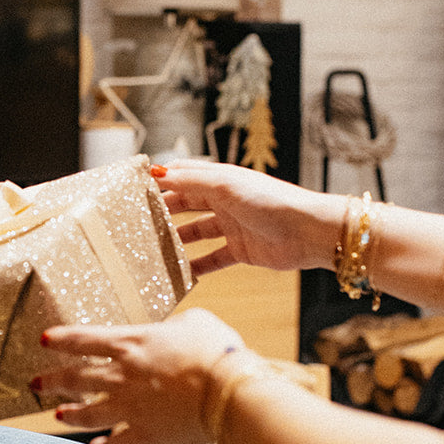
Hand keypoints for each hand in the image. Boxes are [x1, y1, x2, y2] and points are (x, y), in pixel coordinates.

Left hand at [36, 308, 245, 443]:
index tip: (44, 340)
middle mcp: (122, 376)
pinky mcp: (146, 435)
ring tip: (59, 416)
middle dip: (50, 381)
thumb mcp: (196, 321)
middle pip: (74, 379)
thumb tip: (172, 329)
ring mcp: (130, 408)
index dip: (61, 340)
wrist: (230, 393)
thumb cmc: (218, 351)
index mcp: (131, 343)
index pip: (83, 339)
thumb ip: (175, 325)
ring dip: (70, 414)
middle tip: (35, 384)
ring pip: (88, 413)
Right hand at [154, 161, 342, 277]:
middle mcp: (224, 201)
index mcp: (220, 180)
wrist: (309, 232)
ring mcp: (232, 227)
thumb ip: (190, 180)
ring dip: (177, 242)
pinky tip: (180, 273)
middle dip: (163, 213)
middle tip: (136, 224)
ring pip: (196, 234)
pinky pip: (212, 259)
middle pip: (186, 205)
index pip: (183, 176)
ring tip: (152, 250)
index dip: (160, 181)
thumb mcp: (225, 186)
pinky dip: (197, 266)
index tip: (134, 190)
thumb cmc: (271, 202)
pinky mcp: (241, 250)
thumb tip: (156, 170)